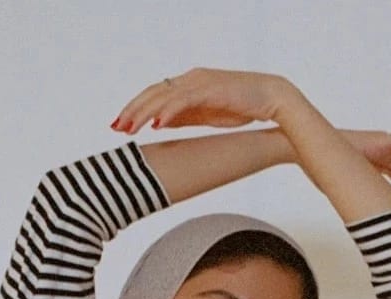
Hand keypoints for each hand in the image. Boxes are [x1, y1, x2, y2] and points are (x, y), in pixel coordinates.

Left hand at [111, 68, 295, 133]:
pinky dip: (168, 111)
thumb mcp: (208, 114)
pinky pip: (184, 100)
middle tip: (116, 127)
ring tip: (129, 128)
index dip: (137, 108)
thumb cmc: (244, 107)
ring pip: (164, 95)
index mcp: (190, 83)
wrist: (274, 98)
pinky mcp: (211, 89)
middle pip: (154, 92)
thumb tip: (159, 122)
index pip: (156, 93)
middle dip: (133, 110)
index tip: (121, 125)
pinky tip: (156, 124)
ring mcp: (201, 82)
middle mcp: (192, 78)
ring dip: (144, 112)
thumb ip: (184, 116)